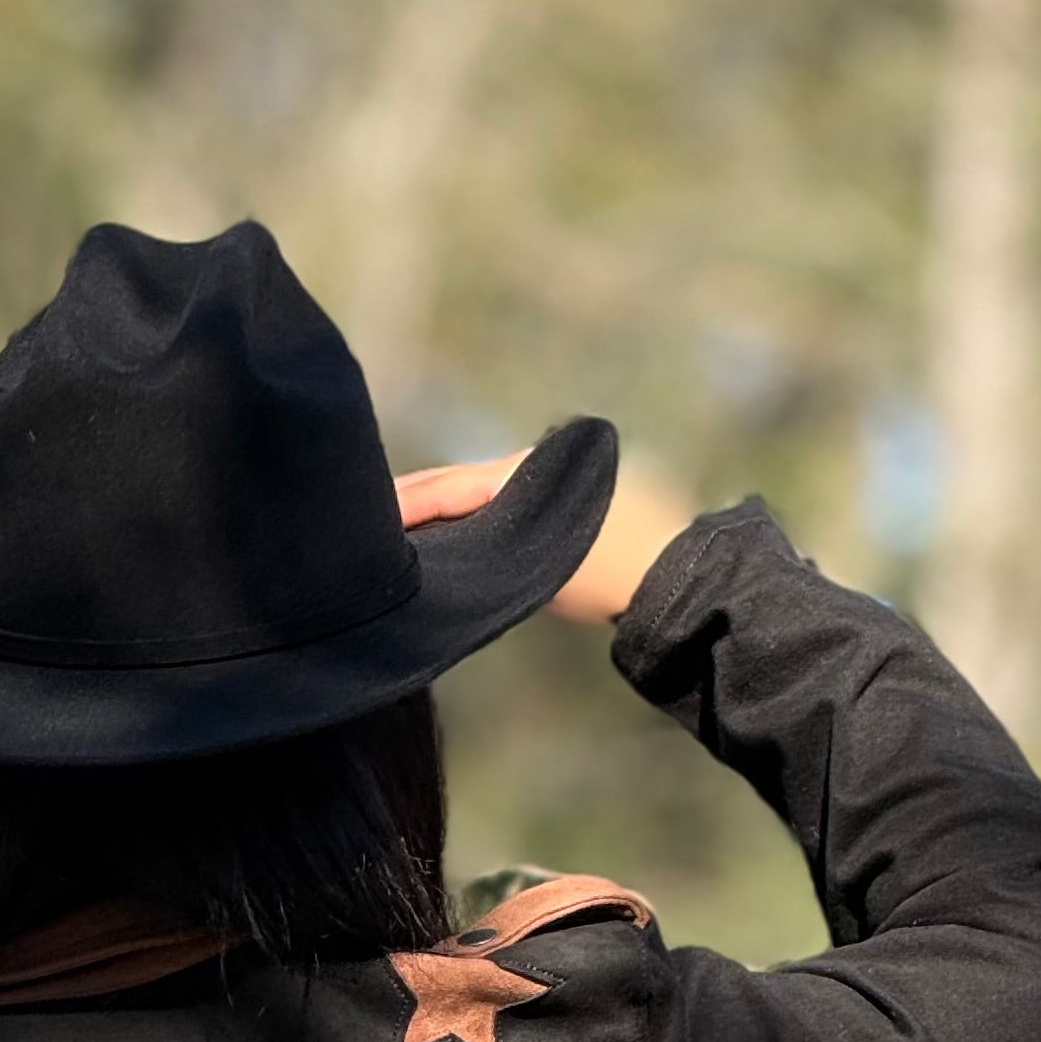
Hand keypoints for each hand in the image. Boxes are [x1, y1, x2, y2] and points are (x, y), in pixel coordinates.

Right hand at [393, 447, 698, 628]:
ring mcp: (544, 481)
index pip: (448, 488)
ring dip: (440, 503)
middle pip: (457, 480)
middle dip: (414, 496)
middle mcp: (529, 468)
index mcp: (520, 476)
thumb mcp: (538, 567)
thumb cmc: (606, 574)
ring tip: (398, 521)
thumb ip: (484, 548)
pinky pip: (499, 500)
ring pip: (477, 489)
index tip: (371, 516)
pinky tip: (450, 528)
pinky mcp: (558, 502)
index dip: (406, 503)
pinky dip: (469, 511)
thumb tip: (442, 547)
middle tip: (369, 513)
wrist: (671, 573)